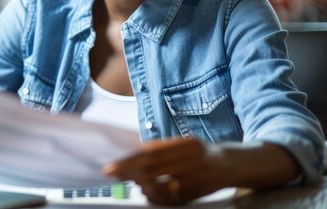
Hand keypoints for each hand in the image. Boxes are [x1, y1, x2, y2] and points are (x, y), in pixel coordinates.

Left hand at [103, 137, 228, 204]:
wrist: (230, 164)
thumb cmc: (199, 154)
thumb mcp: (182, 146)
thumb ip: (160, 150)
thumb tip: (130, 159)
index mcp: (185, 144)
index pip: (150, 152)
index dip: (129, 160)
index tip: (111, 166)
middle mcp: (191, 158)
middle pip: (153, 166)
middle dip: (128, 171)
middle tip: (112, 174)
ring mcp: (196, 176)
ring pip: (161, 185)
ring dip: (142, 185)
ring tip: (135, 182)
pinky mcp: (197, 191)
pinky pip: (171, 197)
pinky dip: (155, 196)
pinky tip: (148, 191)